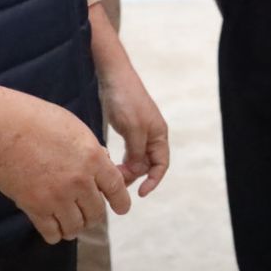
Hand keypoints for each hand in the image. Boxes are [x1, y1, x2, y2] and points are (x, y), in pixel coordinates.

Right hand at [0, 85, 129, 243]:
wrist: (1, 127)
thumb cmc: (35, 118)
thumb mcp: (73, 126)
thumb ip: (90, 148)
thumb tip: (102, 163)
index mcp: (92, 157)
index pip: (117, 188)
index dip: (121, 202)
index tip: (121, 208)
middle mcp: (79, 181)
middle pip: (97, 213)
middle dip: (93, 214)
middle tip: (85, 210)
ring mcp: (57, 197)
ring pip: (76, 227)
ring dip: (74, 225)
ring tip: (68, 220)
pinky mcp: (35, 208)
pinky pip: (52, 234)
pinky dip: (54, 233)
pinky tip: (51, 226)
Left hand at [99, 57, 169, 196]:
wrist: (113, 76)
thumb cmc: (125, 100)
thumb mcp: (133, 129)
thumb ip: (137, 153)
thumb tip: (136, 172)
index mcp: (159, 135)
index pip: (161, 165)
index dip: (153, 181)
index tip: (140, 193)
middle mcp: (152, 134)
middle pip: (147, 164)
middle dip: (134, 175)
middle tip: (115, 182)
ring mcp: (140, 131)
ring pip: (136, 158)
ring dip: (126, 168)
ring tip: (111, 174)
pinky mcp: (127, 127)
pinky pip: (128, 150)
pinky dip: (121, 159)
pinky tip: (109, 162)